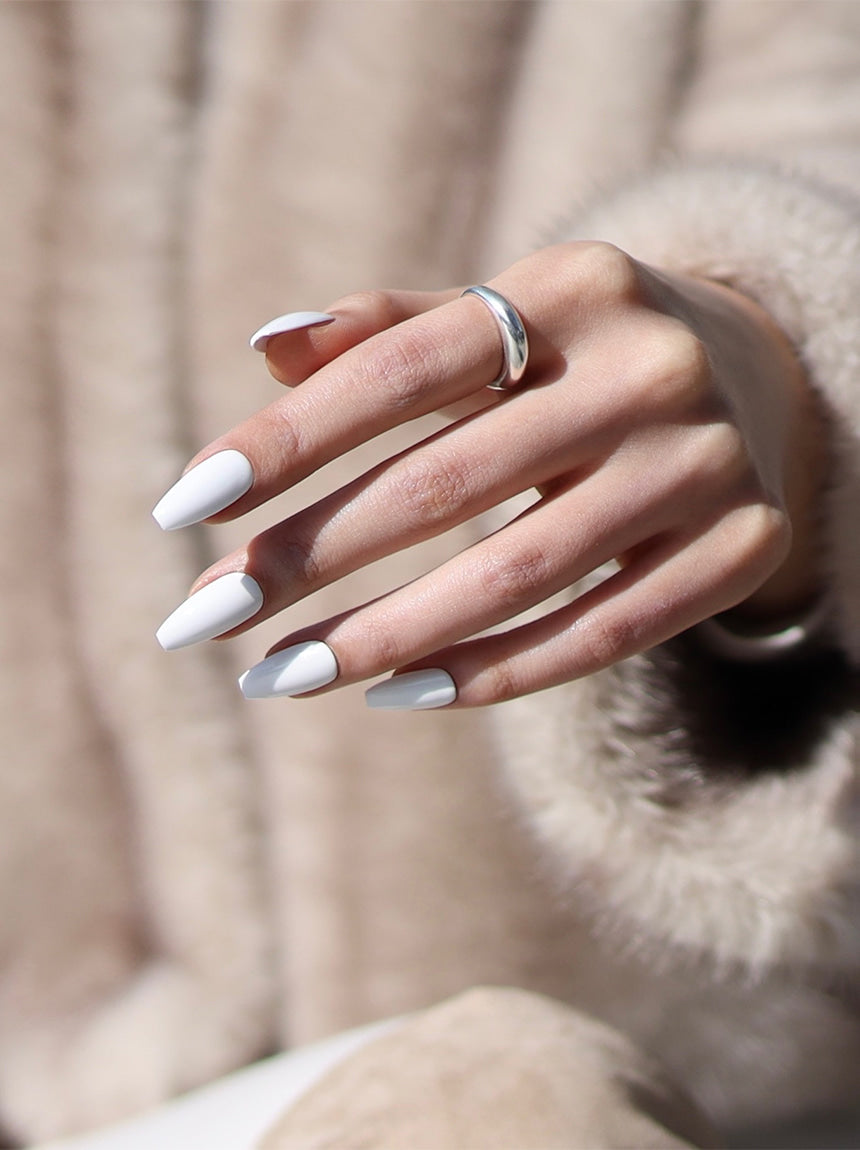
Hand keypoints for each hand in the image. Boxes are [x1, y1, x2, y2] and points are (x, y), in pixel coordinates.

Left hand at [154, 242, 822, 707]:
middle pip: (443, 482)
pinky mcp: (742, 545)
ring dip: (380, 638)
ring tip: (280, 673)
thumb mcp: (502, 317)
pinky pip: (600, 633)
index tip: (184, 509)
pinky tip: (398, 693)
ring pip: (514, 575)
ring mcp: (705, 462)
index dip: (286, 440)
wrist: (761, 377)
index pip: (400, 370)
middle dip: (308, 557)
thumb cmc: (584, 351)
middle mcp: (647, 367)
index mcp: (572, 284)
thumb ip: (390, 332)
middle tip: (205, 616)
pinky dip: (491, 672)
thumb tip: (266, 346)